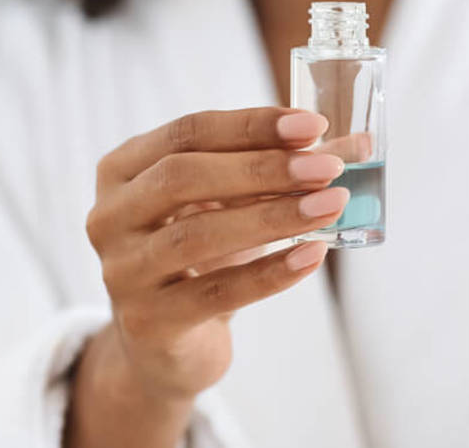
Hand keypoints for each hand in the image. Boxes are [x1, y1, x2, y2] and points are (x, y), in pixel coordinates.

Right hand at [84, 107, 346, 400]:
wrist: (164, 343)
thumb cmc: (202, 255)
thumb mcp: (232, 204)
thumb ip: (287, 170)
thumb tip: (359, 145)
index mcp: (123, 169)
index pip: (188, 132)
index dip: (252, 125)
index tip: (313, 126)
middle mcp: (109, 216)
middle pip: (183, 176)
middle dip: (263, 169)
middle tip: (327, 169)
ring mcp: (122, 271)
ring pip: (197, 236)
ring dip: (273, 217)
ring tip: (331, 206)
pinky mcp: (148, 322)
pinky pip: (216, 294)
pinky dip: (271, 273)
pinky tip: (313, 255)